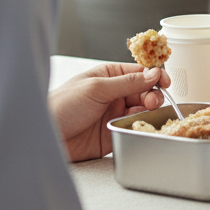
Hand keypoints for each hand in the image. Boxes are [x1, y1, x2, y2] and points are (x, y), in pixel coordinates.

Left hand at [49, 63, 169, 161]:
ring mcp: (114, 114)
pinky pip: (134, 129)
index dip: (155, 76)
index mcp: (109, 76)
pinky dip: (142, 128)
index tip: (165, 82)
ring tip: (148, 113)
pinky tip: (143, 126)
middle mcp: (114, 94)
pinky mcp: (113, 134)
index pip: (139, 73)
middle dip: (153, 94)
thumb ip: (127, 82)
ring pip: (142, 110)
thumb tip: (153, 74)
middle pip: (145, 92)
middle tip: (153, 101)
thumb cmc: (61, 106)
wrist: (44, 137)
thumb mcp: (96, 88)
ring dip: (149, 111)